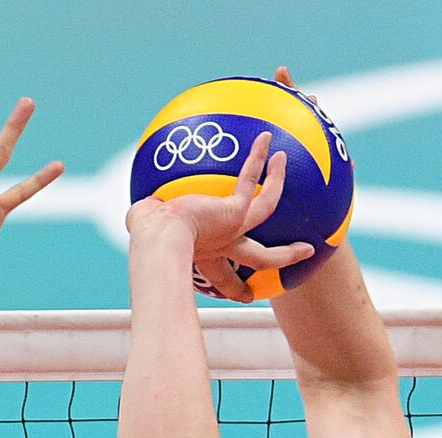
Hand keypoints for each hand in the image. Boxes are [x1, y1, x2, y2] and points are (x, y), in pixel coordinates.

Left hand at [127, 131, 311, 301]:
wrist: (159, 240)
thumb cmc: (148, 240)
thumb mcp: (147, 231)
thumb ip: (146, 220)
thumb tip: (138, 213)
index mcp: (205, 257)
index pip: (222, 276)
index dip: (234, 287)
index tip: (243, 295)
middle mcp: (223, 245)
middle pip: (261, 257)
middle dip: (283, 258)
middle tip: (304, 253)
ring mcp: (232, 228)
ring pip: (267, 208)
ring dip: (276, 183)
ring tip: (283, 160)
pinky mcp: (234, 212)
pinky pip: (251, 180)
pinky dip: (257, 159)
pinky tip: (264, 138)